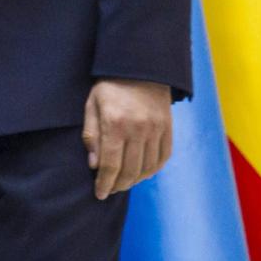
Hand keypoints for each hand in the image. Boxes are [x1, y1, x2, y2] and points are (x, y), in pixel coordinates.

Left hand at [82, 78, 173, 199]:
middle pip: (129, 170)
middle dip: (118, 185)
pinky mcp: (168, 128)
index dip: (104, 183)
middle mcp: (138, 129)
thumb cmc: (110, 86)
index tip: (99, 194)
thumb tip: (94, 165)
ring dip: (135, 180)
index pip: (110, 165)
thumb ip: (92, 135)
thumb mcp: (92, 105)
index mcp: (115, 124)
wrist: (140, 66)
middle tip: (110, 190)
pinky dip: (152, 170)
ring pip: (147, 168)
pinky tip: (142, 173)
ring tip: (124, 183)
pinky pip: (162, 158)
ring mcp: (156, 130)